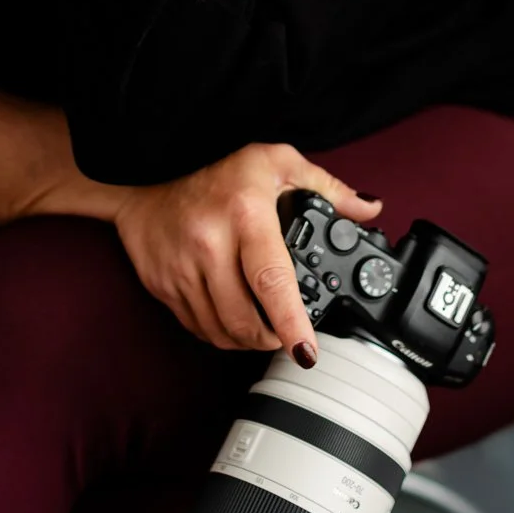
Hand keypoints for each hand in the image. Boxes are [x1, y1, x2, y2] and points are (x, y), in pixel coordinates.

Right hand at [112, 140, 382, 366]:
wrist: (144, 180)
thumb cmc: (217, 173)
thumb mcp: (275, 162)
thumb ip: (326, 186)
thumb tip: (369, 208)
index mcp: (245, 213)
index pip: (271, 279)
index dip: (291, 322)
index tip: (307, 351)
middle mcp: (209, 243)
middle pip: (245, 319)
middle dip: (273, 337)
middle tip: (288, 332)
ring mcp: (181, 269)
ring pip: (221, 331)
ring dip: (247, 339)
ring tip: (262, 325)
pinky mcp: (163, 286)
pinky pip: (198, 328)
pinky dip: (220, 332)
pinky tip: (232, 314)